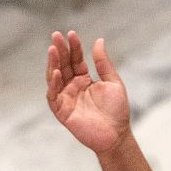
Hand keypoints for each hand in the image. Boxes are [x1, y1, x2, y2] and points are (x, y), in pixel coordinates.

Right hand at [47, 30, 129, 154]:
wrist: (117, 136)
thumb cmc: (117, 111)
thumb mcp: (113, 83)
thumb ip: (104, 63)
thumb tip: (99, 40)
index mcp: (84, 79)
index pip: (75, 59)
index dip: (73, 47)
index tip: (72, 34)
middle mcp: (73, 86)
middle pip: (63, 64)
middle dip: (60, 50)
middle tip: (57, 35)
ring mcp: (66, 97)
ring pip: (54, 76)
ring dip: (53, 63)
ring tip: (53, 49)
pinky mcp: (62, 110)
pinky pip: (53, 95)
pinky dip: (53, 83)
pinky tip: (56, 72)